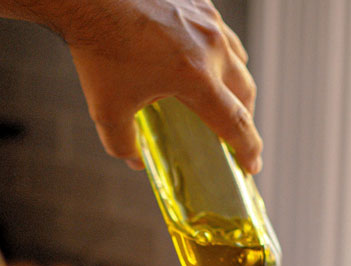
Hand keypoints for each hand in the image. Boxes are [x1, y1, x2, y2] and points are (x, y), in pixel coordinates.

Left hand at [0, 0, 261, 172]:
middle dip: (244, 116)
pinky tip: (198, 58)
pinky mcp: (197, 2)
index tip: (251, 165)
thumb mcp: (107, 109)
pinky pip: (219, 31)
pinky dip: (217, 51)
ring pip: (237, 57)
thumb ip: (122, 143)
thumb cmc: (98, 50)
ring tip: (220, 95)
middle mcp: (210, 47)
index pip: (235, 121)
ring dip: (234, 82)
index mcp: (196, 78)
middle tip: (233, 134)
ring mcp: (206, 20)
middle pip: (245, 90)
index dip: (248, 148)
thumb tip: (134, 159)